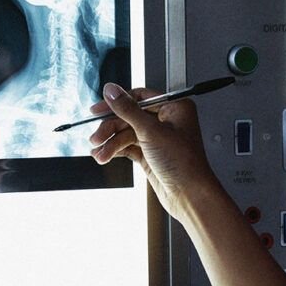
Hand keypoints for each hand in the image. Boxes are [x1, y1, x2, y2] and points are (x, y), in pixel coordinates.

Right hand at [89, 83, 220, 220]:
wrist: (189, 195)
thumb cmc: (184, 163)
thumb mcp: (151, 131)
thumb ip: (128, 110)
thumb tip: (111, 91)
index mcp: (174, 108)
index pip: (139, 97)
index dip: (117, 103)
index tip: (98, 110)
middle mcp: (167, 121)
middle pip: (129, 117)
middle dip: (111, 129)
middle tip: (96, 138)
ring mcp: (158, 139)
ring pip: (127, 134)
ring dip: (111, 144)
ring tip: (99, 154)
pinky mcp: (150, 155)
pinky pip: (128, 147)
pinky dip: (116, 151)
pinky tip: (104, 155)